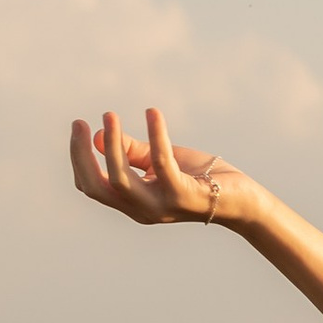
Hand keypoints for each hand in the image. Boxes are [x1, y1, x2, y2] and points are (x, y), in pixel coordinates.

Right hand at [68, 107, 250, 227]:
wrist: (243, 201)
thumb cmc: (201, 179)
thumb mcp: (161, 161)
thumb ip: (132, 151)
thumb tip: (99, 135)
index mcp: (133, 204)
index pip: (93, 187)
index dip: (79, 158)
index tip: (79, 127)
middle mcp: (142, 210)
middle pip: (98, 187)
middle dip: (81, 155)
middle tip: (80, 122)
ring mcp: (161, 206)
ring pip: (120, 179)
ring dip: (111, 145)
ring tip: (110, 115)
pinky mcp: (182, 195)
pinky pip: (162, 163)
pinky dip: (156, 135)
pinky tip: (153, 112)